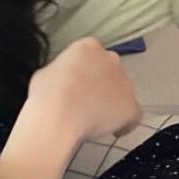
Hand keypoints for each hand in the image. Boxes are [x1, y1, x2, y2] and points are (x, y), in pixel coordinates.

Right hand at [28, 37, 142, 142]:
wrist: (59, 115)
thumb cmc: (46, 94)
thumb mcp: (45, 74)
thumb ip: (59, 74)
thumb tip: (59, 82)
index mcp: (88, 47)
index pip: (92, 57)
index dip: (85, 73)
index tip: (77, 86)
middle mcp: (110, 59)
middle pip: (110, 72)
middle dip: (100, 86)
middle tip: (85, 103)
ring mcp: (123, 82)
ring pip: (121, 92)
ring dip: (111, 103)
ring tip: (95, 121)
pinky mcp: (130, 105)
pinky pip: (133, 115)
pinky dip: (125, 123)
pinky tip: (115, 132)